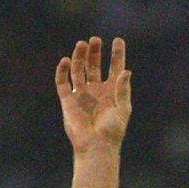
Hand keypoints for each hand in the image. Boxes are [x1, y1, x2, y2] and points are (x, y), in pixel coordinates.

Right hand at [57, 37, 131, 154]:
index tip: (118, 41)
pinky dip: (62, 71)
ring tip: (81, 44)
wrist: (96, 146)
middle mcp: (96, 90)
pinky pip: (63, 83)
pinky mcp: (68, 101)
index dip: (117, 54)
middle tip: (95, 40)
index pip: (115, 67)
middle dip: (94, 52)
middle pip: (94, 65)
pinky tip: (66, 61)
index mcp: (111, 90)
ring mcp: (81, 94)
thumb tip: (126, 71)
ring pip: (78, 70)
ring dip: (79, 57)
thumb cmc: (112, 131)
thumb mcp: (123, 108)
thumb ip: (123, 89)